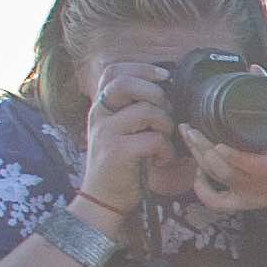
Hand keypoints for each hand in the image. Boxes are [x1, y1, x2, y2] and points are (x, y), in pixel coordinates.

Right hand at [76, 62, 181, 218]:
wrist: (104, 198)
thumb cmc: (122, 164)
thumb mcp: (122, 131)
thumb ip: (135, 111)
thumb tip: (167, 92)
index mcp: (101, 107)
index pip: (113, 72)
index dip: (141, 68)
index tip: (164, 75)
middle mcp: (99, 115)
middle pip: (126, 84)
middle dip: (156, 94)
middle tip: (166, 113)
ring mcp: (106, 132)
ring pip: (146, 111)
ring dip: (166, 125)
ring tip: (164, 141)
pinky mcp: (117, 151)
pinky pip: (153, 139)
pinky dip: (166, 150)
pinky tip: (161, 160)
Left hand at [185, 122, 266, 214]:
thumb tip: (254, 68)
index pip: (252, 165)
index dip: (232, 156)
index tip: (219, 142)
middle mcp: (259, 182)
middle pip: (224, 168)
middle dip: (202, 149)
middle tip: (190, 129)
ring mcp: (248, 193)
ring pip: (216, 178)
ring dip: (198, 157)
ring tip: (189, 136)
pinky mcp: (241, 202)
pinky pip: (217, 201)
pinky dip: (203, 189)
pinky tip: (197, 172)